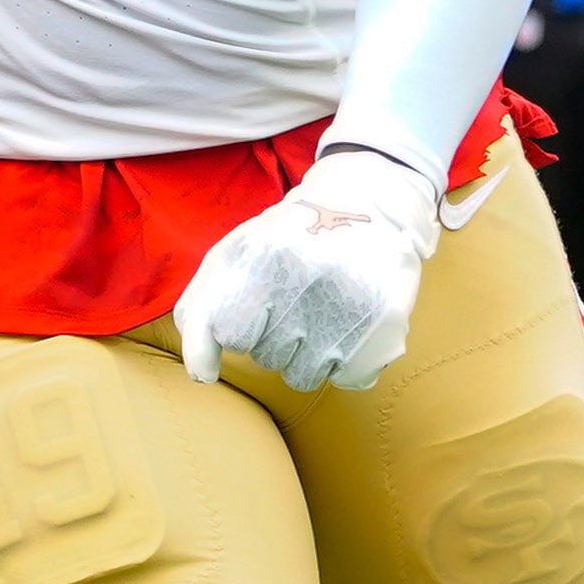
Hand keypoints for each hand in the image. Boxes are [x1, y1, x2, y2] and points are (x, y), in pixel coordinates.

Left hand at [173, 142, 440, 395]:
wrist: (371, 204)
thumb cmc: (289, 241)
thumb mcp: (233, 255)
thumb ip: (198, 312)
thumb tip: (201, 375)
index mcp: (259, 258)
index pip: (227, 333)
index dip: (239, 326)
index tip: (255, 307)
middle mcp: (303, 282)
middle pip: (266, 358)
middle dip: (276, 335)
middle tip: (300, 294)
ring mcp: (347, 308)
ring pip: (303, 376)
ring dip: (310, 351)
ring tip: (326, 306)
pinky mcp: (385, 328)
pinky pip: (347, 379)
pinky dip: (348, 361)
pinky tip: (353, 321)